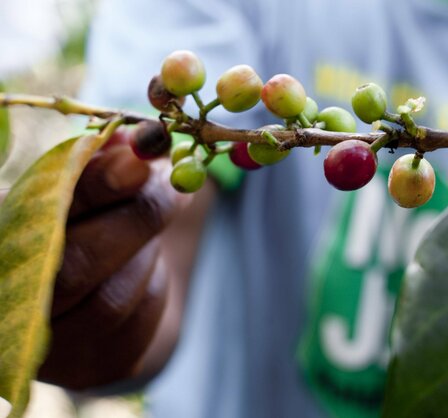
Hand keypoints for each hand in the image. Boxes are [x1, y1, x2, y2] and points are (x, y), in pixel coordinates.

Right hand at [31, 129, 182, 389]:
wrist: (97, 292)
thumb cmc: (82, 225)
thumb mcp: (85, 188)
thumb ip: (102, 165)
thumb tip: (135, 140)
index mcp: (2, 238)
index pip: (37, 216)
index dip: (92, 185)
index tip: (139, 154)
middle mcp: (9, 298)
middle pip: (76, 265)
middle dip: (133, 214)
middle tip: (171, 183)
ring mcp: (45, 344)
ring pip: (111, 295)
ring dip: (146, 245)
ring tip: (159, 209)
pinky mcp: (89, 366)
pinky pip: (136, 317)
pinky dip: (151, 277)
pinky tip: (144, 258)